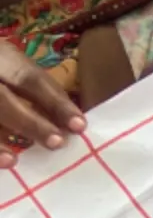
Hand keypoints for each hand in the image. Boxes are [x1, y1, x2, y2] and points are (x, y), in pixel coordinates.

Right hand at [0, 38, 83, 164]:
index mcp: (1, 56)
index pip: (30, 78)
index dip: (55, 102)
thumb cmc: (2, 74)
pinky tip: (1, 161)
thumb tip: (70, 125)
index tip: (80, 126)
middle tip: (55, 143)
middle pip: (2, 98)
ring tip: (13, 160)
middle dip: (28, 122)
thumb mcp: (14, 68)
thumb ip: (38, 93)